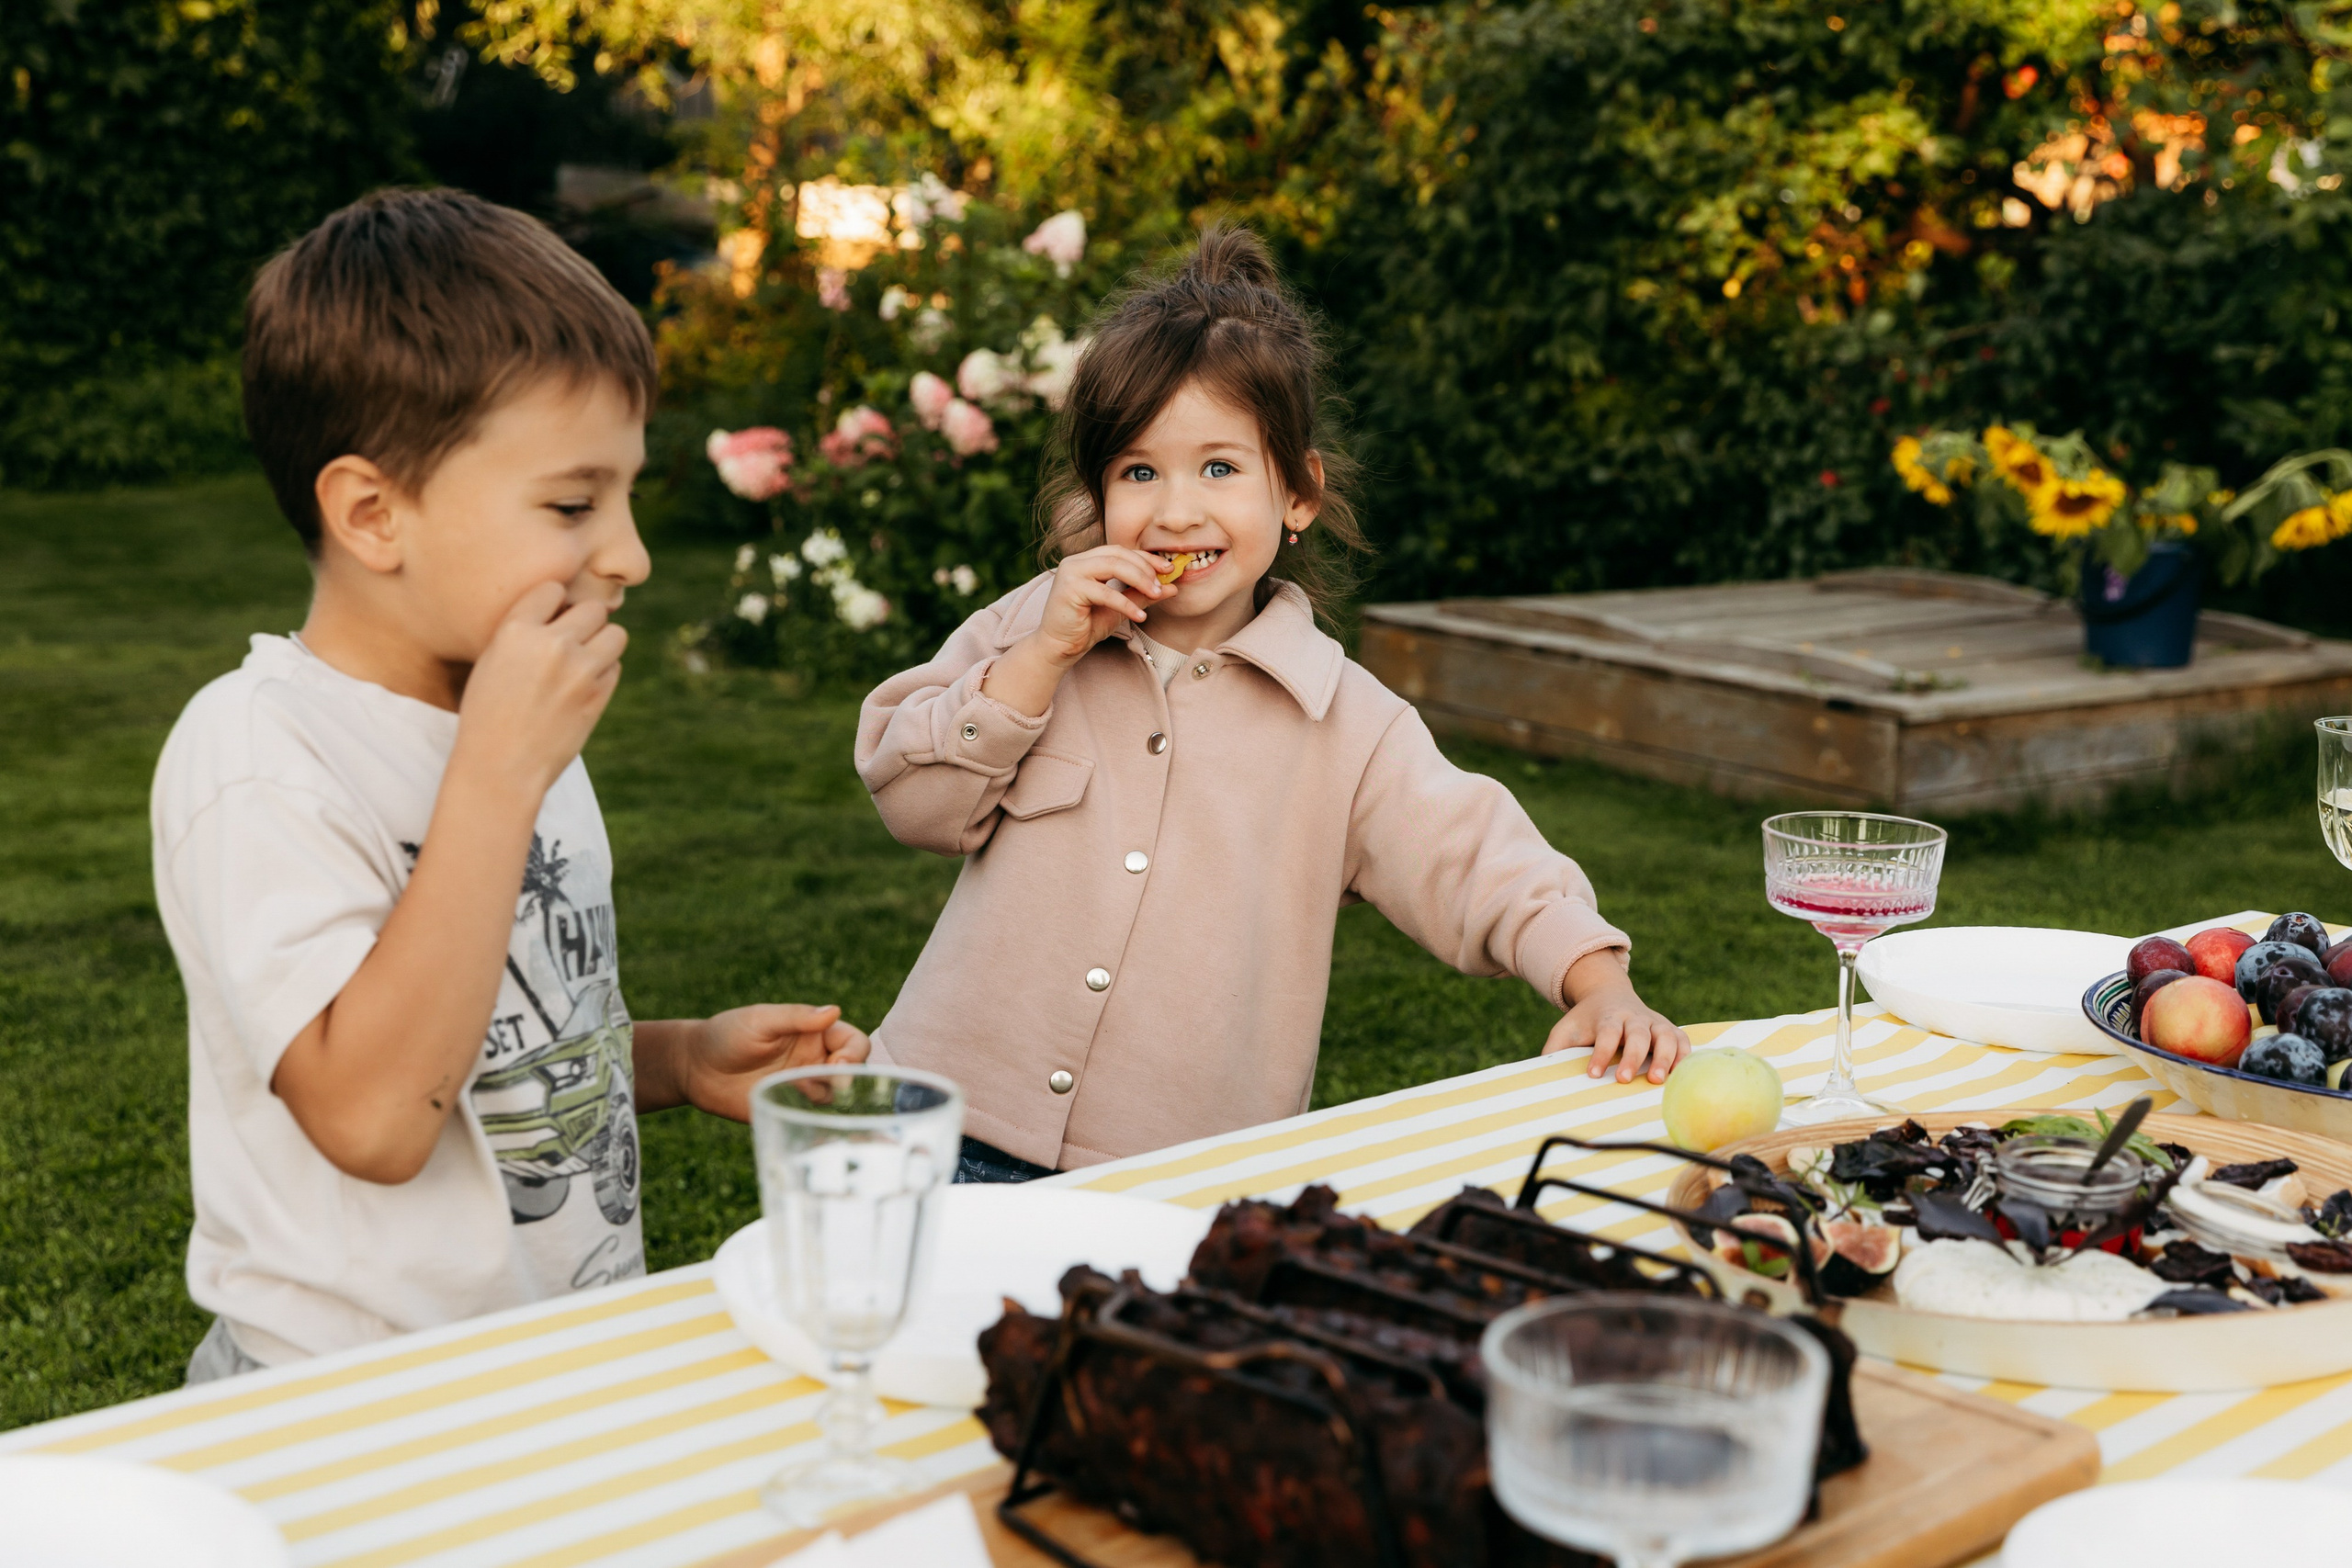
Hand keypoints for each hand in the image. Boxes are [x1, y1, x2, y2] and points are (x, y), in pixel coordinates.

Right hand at [453, 581, 628, 796]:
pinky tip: (581, 688)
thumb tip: (563, 608)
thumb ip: (524, 631)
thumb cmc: (487, 714)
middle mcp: (550, 644)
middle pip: (592, 608)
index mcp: (515, 631)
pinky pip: (616, 667)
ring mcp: (579, 670)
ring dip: (603, 643)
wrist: (500, 767)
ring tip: (582, 662)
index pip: (552, 588)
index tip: (549, 619)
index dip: (553, 603)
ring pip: (615, 633)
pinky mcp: (599, 695)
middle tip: (571, 643)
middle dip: (585, 623)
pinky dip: (604, 673)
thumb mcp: (491, 662)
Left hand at [669, 1004, 871, 1121]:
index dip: (855, 1053)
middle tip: (830, 1081)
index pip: (853, 1042)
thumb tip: (835, 1010)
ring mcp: (802, 1086)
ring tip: (796, 1088)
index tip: (840, 1063)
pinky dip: (812, 1115)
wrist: (693, 1067)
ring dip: (824, 1094)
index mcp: (813, 1033)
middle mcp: (814, 1060)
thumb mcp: (761, 1021)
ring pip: (835, 1096)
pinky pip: (813, 1117)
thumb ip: (797, 1017)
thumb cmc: (726, 1035)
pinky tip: (793, 1107)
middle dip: (847, 1078)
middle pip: (853, 1071)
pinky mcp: (787, 1109)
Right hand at [1028, 545, 1171, 665]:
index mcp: (1087, 561)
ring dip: (1139, 580)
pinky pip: (1106, 592)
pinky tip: (1140, 616)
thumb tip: (1173, 588)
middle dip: (1145, 568)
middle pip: (1119, 555)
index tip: (1168, 569)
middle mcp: (1077, 561)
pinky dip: (1126, 604)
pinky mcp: (1069, 589)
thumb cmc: (1086, 626)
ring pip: (1114, 566)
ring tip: (1156, 595)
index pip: (1121, 551)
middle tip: (1163, 585)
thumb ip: (1142, 595)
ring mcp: (1071, 572)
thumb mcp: (1121, 608)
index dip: (1146, 558)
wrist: (1058, 647)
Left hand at [1542, 961, 1691, 1084]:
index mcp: (1608, 1017)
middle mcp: (1634, 1018)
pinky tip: (1680, 1074)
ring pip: (1664, 1036)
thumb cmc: (1586, 1020)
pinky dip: (1684, 1055)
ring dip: (1664, 1057)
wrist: (1608, 992)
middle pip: (1637, 1035)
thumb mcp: (1566, 1029)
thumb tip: (1540, 1074)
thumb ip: (1554, 1049)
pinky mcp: (1669, 1029)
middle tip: (1624, 1080)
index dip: (1600, 1053)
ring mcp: (1654, 1022)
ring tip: (1657, 1080)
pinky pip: (1682, 1040)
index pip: (1606, 1034)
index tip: (1592, 1074)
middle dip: (1632, 1057)